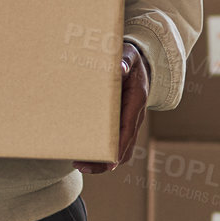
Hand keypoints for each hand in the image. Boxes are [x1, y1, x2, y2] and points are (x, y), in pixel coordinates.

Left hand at [75, 41, 148, 174]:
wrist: (140, 64)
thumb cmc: (131, 59)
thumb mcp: (128, 55)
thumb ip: (124, 60)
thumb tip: (120, 68)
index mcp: (136, 102)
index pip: (128, 130)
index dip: (118, 147)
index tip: (107, 162)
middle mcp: (135, 117)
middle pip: (124, 148)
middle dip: (105, 162)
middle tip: (81, 165)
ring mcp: (129, 122)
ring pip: (120, 150)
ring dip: (101, 161)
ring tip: (79, 164)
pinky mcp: (121, 124)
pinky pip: (115, 144)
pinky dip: (102, 152)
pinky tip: (84, 152)